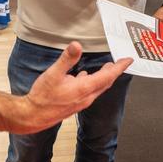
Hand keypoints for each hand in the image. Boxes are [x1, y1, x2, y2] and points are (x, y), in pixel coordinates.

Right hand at [16, 42, 132, 133]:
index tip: (128, 60)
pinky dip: (93, 83)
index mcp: (84, 88)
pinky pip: (89, 92)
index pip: (108, 76)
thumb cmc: (43, 97)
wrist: (33, 116)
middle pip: (105, 82)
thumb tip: (76, 45)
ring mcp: (81, 102)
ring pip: (98, 88)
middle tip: (120, 62)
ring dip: (104, 77)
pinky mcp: (75, 104)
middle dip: (114, 72)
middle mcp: (86, 97)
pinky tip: (85, 77)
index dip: (119, 67)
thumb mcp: (53, 74)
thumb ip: (66, 59)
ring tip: (107, 68)